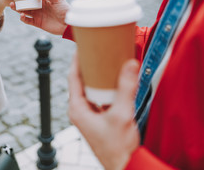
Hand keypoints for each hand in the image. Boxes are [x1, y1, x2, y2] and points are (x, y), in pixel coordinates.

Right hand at [10, 0, 69, 34]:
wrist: (68, 24)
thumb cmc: (65, 9)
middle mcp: (39, 6)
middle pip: (25, 1)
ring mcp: (38, 14)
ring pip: (24, 10)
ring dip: (17, 8)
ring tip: (11, 4)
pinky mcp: (37, 23)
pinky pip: (28, 20)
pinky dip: (23, 18)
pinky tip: (21, 15)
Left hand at [68, 54, 139, 169]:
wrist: (124, 166)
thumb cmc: (118, 147)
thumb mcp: (122, 114)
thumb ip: (127, 88)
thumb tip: (130, 64)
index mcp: (77, 108)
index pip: (73, 77)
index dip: (76, 60)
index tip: (82, 45)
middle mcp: (79, 110)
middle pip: (80, 81)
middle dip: (88, 65)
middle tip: (96, 49)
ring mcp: (88, 115)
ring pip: (89, 89)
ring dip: (97, 75)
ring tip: (105, 60)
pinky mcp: (97, 118)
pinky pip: (97, 96)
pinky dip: (104, 86)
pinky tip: (113, 79)